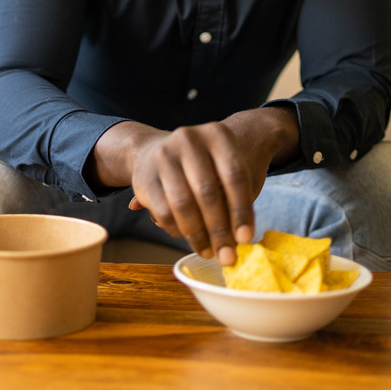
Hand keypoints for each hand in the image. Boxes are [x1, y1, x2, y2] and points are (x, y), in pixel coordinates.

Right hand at [86, 106, 298, 264]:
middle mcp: (189, 139)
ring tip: (209, 252)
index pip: (235, 176)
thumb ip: (233, 197)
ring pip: (183, 205)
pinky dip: (178, 231)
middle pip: (207, 192)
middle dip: (219, 230)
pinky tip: (190, 239)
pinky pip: (164, 212)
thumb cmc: (205, 166)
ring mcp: (163, 155)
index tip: (245, 238)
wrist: (158, 150)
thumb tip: (240, 238)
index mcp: (217, 134)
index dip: (241, 210)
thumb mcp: (225, 170)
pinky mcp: (144, 177)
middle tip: (228, 256)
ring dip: (198, 236)